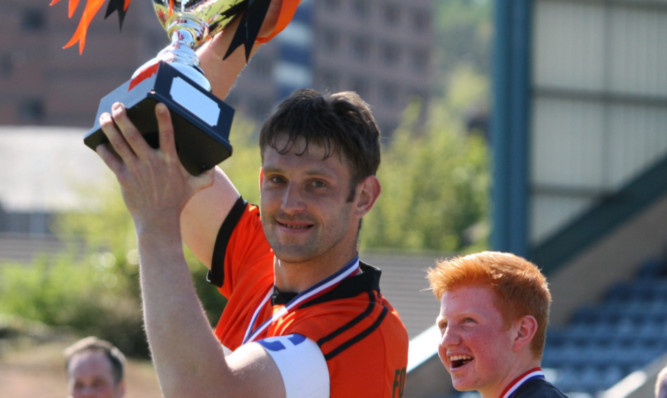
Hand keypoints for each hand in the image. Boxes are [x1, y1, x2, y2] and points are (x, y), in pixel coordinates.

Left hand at [96, 102, 213, 232]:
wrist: (159, 221)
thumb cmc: (178, 202)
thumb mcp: (196, 187)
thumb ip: (207, 175)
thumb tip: (214, 165)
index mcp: (170, 161)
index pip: (167, 135)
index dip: (163, 119)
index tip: (158, 104)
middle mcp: (152, 163)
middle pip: (134, 136)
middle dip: (124, 118)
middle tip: (118, 105)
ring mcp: (136, 170)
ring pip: (119, 144)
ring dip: (110, 128)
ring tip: (105, 116)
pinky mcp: (124, 178)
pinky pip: (111, 161)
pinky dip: (104, 150)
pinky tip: (99, 142)